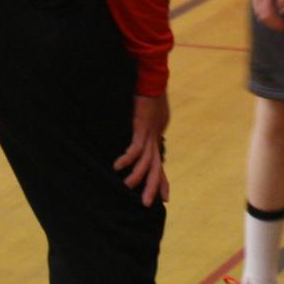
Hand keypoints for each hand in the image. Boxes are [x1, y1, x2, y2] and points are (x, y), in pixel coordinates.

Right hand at [113, 92, 169, 206]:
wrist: (152, 79)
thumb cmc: (149, 95)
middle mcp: (155, 138)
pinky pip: (135, 147)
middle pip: (155, 168)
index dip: (162, 182)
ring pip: (146, 161)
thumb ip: (144, 128)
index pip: (160, 164)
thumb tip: (138, 134)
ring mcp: (150, 133)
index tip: (165, 198)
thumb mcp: (148, 116)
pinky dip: (127, 158)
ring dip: (137, 175)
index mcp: (156, 137)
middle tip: (146, 205)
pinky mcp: (142, 126)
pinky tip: (118, 166)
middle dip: (152, 187)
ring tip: (127, 186)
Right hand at [245, 0, 283, 31]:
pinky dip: (262, 9)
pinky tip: (268, 8)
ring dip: (265, 17)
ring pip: (257, 10)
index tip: (283, 27)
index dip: (275, 23)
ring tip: (275, 19)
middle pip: (261, 15)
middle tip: (279, 26)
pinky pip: (255, 3)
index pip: (268, 15)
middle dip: (270, 22)